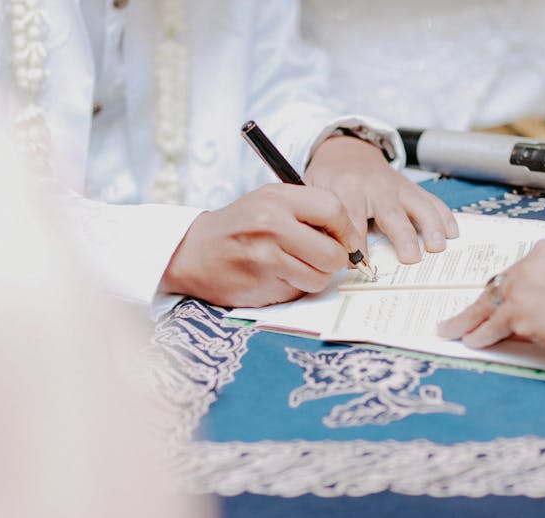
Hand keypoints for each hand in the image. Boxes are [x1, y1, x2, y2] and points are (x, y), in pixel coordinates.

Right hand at [160, 183, 361, 307]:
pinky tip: (276, 277)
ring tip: (295, 267)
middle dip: (335, 261)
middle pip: (333, 253)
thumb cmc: (241, 225)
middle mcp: (272, 225)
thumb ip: (308, 211)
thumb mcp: (271, 202)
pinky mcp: (262, 284)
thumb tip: (350, 237)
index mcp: (278, 198)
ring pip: (320, 278)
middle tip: (323, 259)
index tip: (346, 241)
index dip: (347, 231)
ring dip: (315, 277)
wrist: (194, 251)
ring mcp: (266, 257)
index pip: (334, 211)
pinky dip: (295, 288)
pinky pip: (299, 292)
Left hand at [304, 135, 458, 262]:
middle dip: (402, 236)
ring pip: (418, 205)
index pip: (352, 220)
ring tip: (438, 247)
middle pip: (391, 213)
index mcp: (347, 189)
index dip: (356, 244)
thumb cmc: (329, 178)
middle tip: (410, 259)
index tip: (360, 265)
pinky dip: (444, 216)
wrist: (346, 151)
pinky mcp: (412, 187)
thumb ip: (320, 219)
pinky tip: (453, 233)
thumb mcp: (315, 193)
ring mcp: (397, 186)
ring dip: (431, 226)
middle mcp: (376, 186)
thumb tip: (327, 253)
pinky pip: (431, 200)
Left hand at [437, 239, 544, 362]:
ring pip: (488, 304)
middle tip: (471, 313)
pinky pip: (491, 325)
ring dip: (468, 319)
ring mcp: (523, 286)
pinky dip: (479, 334)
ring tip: (452, 328)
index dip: (511, 287)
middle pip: (500, 284)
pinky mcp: (518, 312)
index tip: (505, 296)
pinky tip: (470, 340)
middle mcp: (533, 261)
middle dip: (486, 301)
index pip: (521, 269)